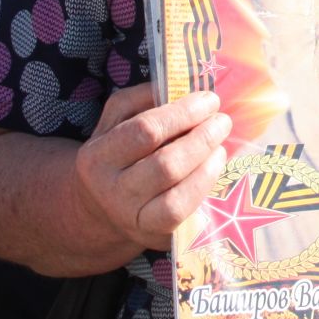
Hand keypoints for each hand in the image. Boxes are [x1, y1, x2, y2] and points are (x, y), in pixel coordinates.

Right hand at [72, 85, 231, 252]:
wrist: (101, 207)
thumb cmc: (119, 151)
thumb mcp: (117, 119)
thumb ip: (142, 97)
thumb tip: (181, 82)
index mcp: (97, 157)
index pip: (145, 132)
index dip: (183, 113)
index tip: (209, 100)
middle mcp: (111, 192)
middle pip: (166, 165)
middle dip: (202, 138)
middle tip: (222, 121)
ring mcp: (132, 220)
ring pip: (176, 198)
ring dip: (208, 166)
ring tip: (220, 145)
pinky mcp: (154, 237)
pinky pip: (185, 217)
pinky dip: (205, 188)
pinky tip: (214, 167)